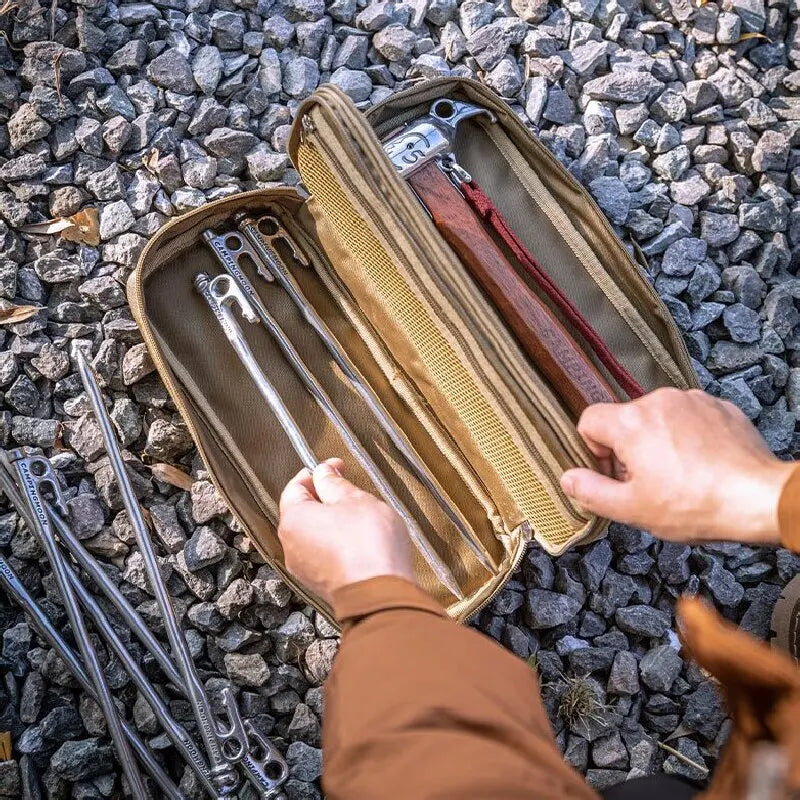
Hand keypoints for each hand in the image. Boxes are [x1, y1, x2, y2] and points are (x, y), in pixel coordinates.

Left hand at [278, 458, 415, 603]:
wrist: (380, 594)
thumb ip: (334, 483)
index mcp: (293, 519)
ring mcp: (304, 568)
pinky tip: (360, 542)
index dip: (318, 472)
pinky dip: (337, 545)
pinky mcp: (320, 584)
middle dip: (325, 499)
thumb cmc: (368, 544)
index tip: (337, 467)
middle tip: (351, 492)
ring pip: (314, 535)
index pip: (296, 486)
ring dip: (333, 523)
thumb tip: (323, 473)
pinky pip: (324, 555)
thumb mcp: (355, 499)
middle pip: (303, 512)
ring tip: (361, 519)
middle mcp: (291, 545)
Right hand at [560, 388, 794, 543]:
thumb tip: (568, 478)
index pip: (589, 421)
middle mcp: (658, 401)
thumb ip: (591, 491)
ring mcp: (691, 400)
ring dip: (659, 442)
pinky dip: (688, 437)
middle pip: (625, 421)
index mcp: (630, 422)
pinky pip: (688, 417)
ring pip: (657, 418)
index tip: (614, 474)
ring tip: (679, 476)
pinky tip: (701, 465)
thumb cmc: (694, 505)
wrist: (758, 498)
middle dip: (629, 449)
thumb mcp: (632, 509)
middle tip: (649, 483)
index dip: (594, 450)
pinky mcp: (718, 406)